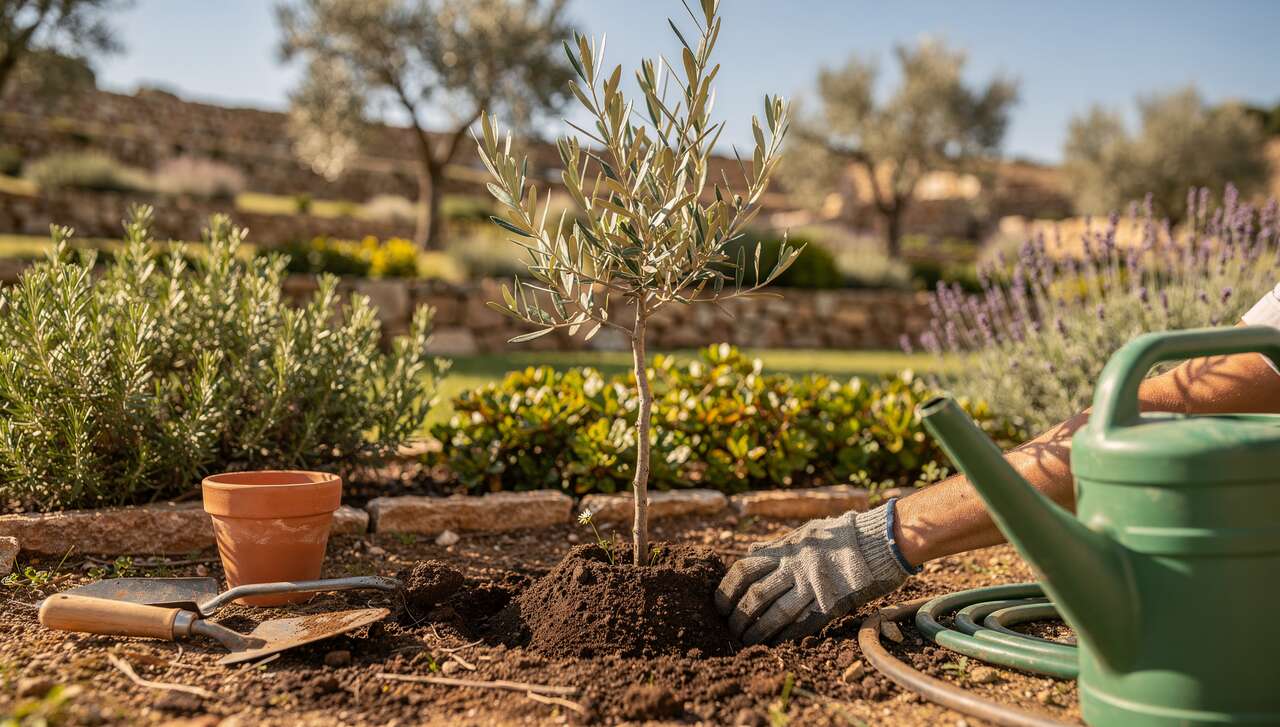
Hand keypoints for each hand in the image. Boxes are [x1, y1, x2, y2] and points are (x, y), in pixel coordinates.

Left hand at [715, 503, 910, 643]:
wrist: (878, 542)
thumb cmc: (839, 536)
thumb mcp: (803, 533)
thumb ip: (776, 546)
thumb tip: (750, 553)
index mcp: (785, 549)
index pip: (743, 570)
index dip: (727, 590)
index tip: (721, 605)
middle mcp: (794, 568)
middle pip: (755, 596)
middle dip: (739, 616)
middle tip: (731, 628)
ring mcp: (812, 587)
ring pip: (775, 615)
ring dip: (757, 631)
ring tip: (746, 641)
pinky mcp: (830, 604)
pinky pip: (801, 625)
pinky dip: (783, 637)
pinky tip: (773, 644)